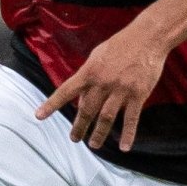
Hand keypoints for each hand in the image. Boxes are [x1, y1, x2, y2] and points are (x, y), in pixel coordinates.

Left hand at [35, 23, 169, 150]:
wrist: (147, 38)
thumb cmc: (120, 45)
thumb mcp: (97, 56)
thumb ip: (88, 77)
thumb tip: (81, 99)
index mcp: (89, 72)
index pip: (66, 91)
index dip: (52, 104)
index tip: (39, 116)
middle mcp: (103, 83)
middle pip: (87, 110)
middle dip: (79, 126)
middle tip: (74, 138)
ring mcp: (121, 90)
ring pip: (106, 118)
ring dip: (99, 134)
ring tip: (94, 144)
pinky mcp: (138, 95)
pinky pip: (132, 119)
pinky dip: (128, 134)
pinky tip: (124, 147)